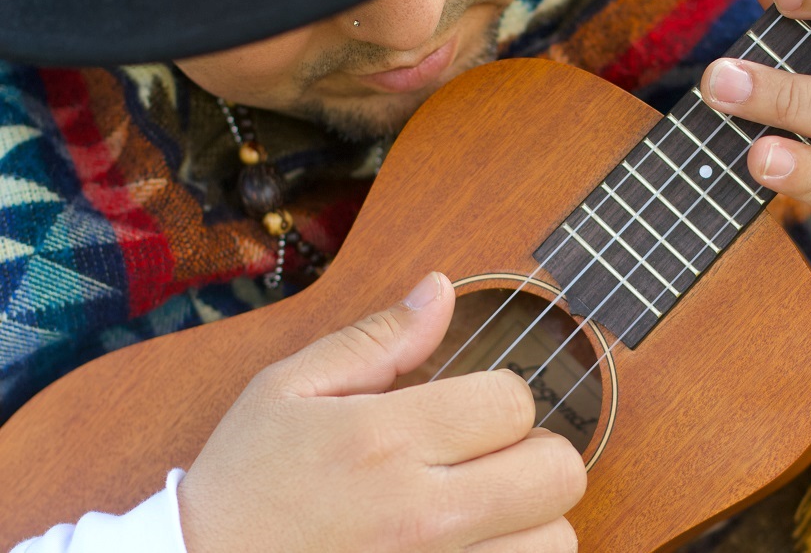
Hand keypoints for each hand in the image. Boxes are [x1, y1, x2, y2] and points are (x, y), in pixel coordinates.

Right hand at [177, 272, 585, 551]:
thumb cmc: (245, 484)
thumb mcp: (288, 390)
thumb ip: (376, 340)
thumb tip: (441, 290)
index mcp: (385, 440)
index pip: (515, 401)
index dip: (499, 398)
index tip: (466, 413)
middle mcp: (422, 514)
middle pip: (559, 471)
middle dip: (534, 454)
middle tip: (487, 460)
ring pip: (557, 540)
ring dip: (533, 520)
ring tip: (484, 512)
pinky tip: (476, 546)